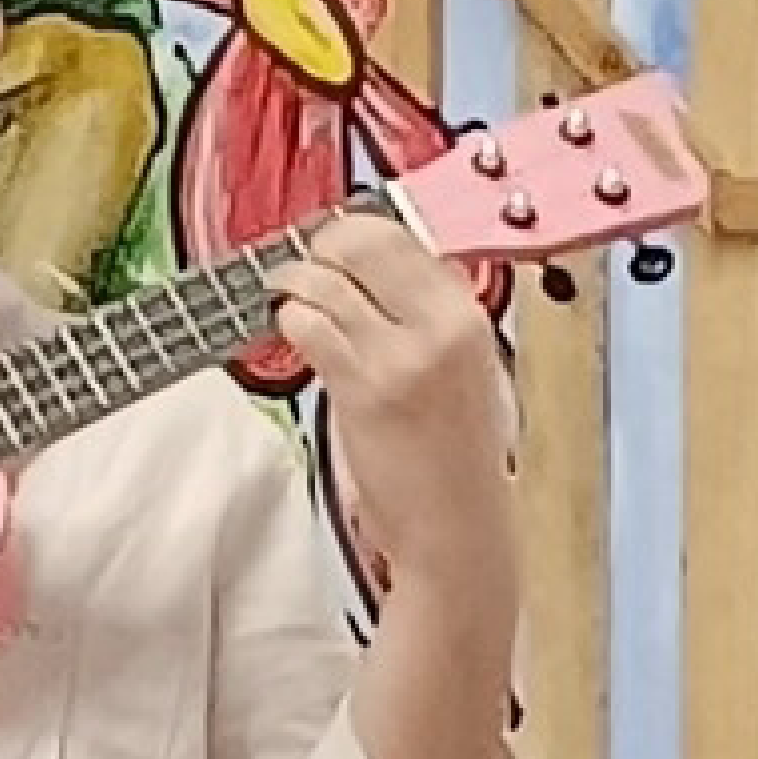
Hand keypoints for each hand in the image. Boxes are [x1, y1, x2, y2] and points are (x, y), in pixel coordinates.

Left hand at [268, 215, 516, 590]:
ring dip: (295, 282)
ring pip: (324, 280)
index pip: (402, 235)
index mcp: (468, 315)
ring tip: (290, 295)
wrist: (454, 527)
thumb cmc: (454, 457)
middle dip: (321, 246)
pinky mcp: (362, 388)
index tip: (336, 241)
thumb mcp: (464, 366)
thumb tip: (380, 261)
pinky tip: (292, 328)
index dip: (357, 230)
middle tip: (307, 262)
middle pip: (362, 242)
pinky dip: (289, 318)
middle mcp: (440, 327)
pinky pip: (308, 325)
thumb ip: (427, 310)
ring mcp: (399, 356)